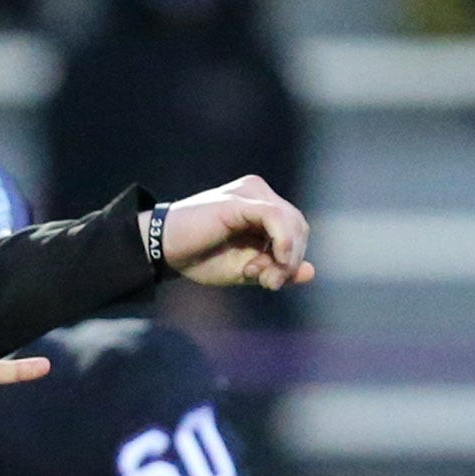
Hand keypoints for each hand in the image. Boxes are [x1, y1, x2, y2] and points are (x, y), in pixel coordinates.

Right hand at [160, 176, 314, 291]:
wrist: (163, 250)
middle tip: (268, 283)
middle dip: (290, 260)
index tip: (268, 282)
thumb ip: (277, 270)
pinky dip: (282, 242)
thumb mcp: (246, 270)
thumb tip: (311, 271)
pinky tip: (274, 261)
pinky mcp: (239, 201)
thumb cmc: (200, 257)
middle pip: (299, 226)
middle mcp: (258, 193)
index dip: (292, 260)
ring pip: (292, 221)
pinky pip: (275, 218)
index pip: (296, 230)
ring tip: (262, 276)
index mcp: (261, 206)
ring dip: (286, 256)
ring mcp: (249, 194)